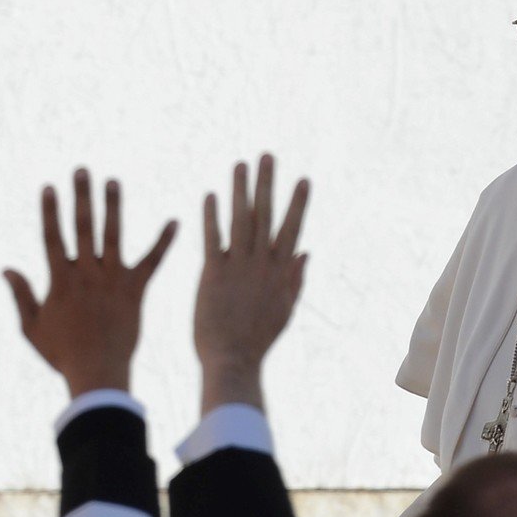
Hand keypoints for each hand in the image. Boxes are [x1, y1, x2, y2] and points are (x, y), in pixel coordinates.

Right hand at [4, 169, 176, 397]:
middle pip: (83, 227)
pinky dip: (164, 242)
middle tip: (82, 170)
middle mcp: (86, 274)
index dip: (50, 211)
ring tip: (113, 180)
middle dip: (81, 196)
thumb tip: (6, 268)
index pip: (52, 237)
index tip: (49, 187)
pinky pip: (152, 261)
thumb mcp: (32, 327)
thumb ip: (21, 295)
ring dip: (113, 206)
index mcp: (60, 280)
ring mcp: (112, 280)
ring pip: (113, 235)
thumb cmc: (62, 354)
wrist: (98, 373)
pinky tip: (175, 221)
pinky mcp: (135, 290)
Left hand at [193, 154, 308, 412]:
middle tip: (267, 156)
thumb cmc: (257, 340)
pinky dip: (211, 216)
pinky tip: (209, 194)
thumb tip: (306, 252)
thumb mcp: (284, 310)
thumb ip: (295, 279)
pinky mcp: (212, 273)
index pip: (291, 230)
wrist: (233, 360)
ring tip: (240, 164)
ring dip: (240, 191)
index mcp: (280, 272)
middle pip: (266, 216)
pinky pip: (212, 239)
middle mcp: (261, 264)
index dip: (297, 203)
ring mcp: (238, 267)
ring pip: (241, 220)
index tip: (303, 179)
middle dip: (268, 184)